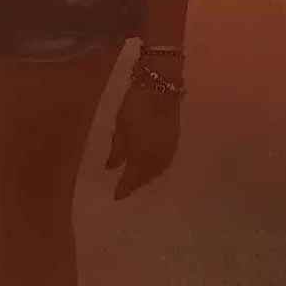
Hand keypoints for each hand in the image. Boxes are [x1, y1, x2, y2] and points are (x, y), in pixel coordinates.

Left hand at [105, 82, 181, 200]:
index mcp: (142, 157)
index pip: (132, 179)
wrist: (160, 88)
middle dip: (136, 184)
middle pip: (146, 178)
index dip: (124, 188)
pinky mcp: (175, 143)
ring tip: (137, 179)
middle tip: (126, 188)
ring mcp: (169, 151)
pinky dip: (156, 168)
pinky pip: (164, 163)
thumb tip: (111, 168)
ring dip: (147, 177)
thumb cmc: (135, 106)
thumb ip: (117, 150)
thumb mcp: (120, 127)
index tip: (116, 197)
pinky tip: (150, 166)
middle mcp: (158, 159)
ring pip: (157, 171)